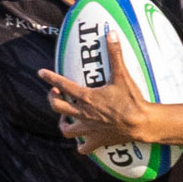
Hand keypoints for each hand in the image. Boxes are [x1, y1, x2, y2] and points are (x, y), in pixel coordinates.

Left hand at [38, 29, 153, 153]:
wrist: (141, 123)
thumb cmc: (131, 99)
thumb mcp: (122, 75)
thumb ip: (115, 54)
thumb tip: (112, 33)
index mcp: (87, 97)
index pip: (63, 85)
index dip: (50, 78)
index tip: (41, 73)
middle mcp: (84, 114)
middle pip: (57, 108)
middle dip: (52, 99)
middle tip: (55, 94)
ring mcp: (89, 130)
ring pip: (66, 130)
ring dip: (63, 124)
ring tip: (65, 118)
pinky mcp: (97, 141)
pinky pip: (83, 148)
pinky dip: (81, 146)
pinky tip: (82, 141)